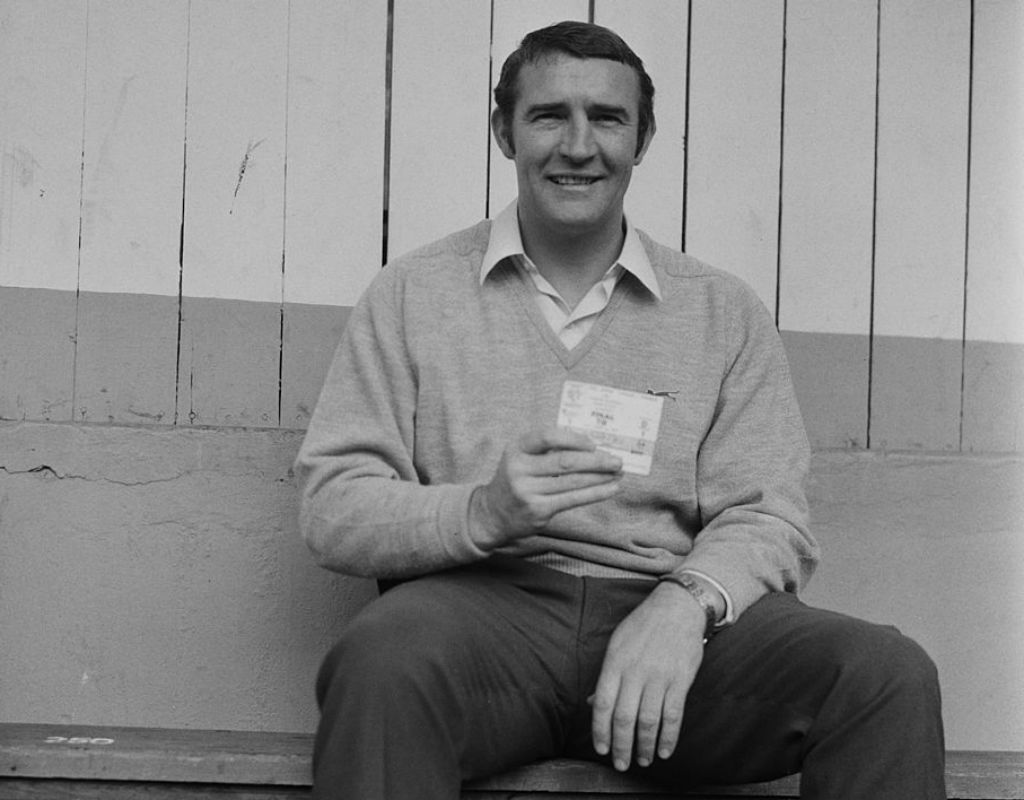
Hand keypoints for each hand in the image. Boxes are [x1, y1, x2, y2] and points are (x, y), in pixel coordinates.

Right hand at [469, 427, 622, 547]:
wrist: (492, 513)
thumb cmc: (516, 480)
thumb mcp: (522, 457)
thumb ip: (548, 449)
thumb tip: (592, 446)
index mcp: (517, 449)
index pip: (547, 437)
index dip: (573, 439)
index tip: (593, 443)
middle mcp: (519, 469)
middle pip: (565, 461)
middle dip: (596, 460)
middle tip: (617, 460)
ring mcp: (528, 491)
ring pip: (572, 481)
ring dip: (600, 477)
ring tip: (618, 473)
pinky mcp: (538, 510)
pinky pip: (573, 499)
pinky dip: (596, 493)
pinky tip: (610, 489)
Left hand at [590, 581, 707, 770]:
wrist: (677, 607)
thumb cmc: (643, 625)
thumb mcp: (617, 644)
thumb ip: (606, 675)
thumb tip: (592, 703)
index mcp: (615, 662)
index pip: (601, 704)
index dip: (600, 730)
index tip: (601, 748)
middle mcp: (635, 671)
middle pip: (624, 717)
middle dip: (621, 746)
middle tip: (621, 764)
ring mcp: (659, 676)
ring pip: (648, 720)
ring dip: (644, 746)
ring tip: (642, 760)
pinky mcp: (680, 680)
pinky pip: (673, 715)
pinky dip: (669, 737)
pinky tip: (664, 750)